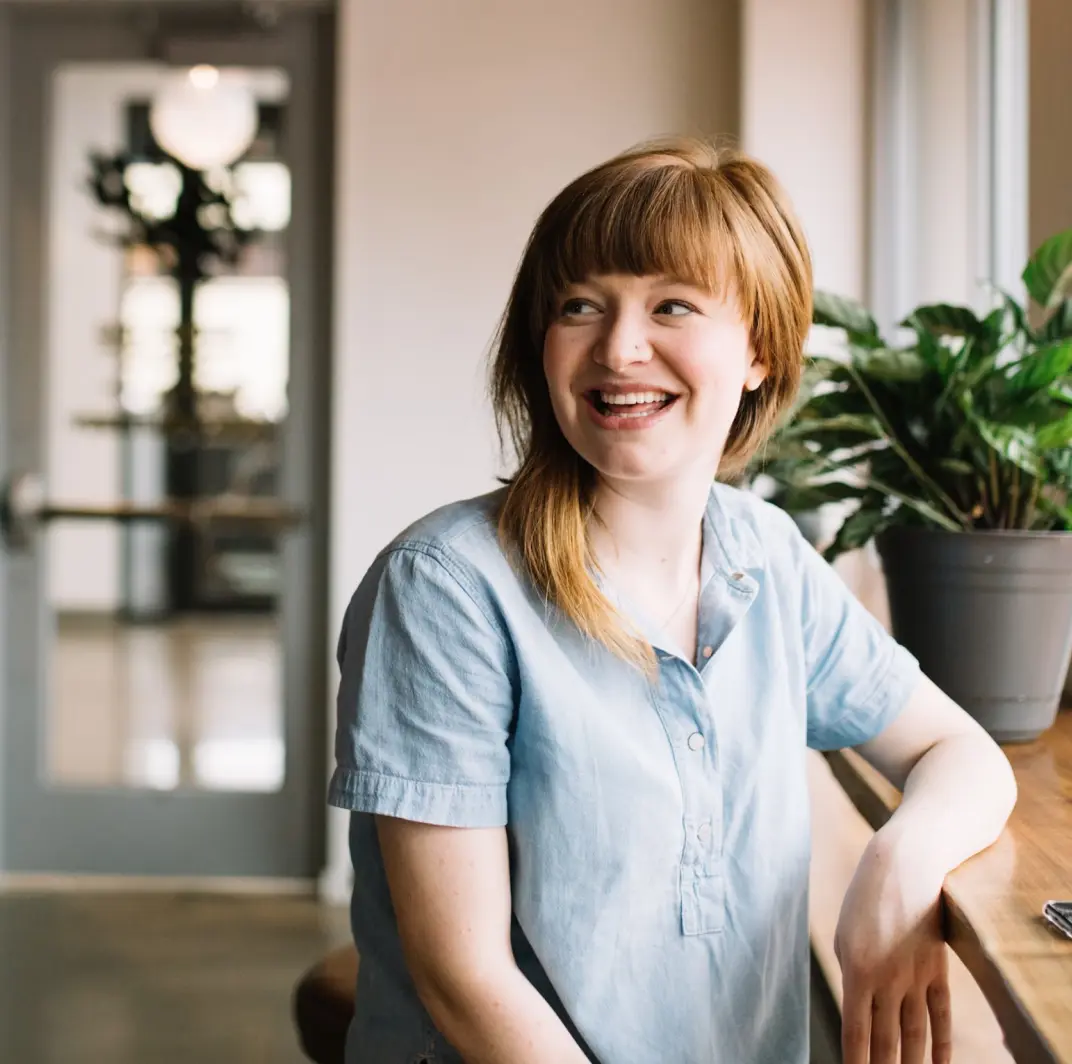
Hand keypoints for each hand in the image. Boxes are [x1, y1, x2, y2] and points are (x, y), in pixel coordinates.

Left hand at [833, 831, 952, 1063]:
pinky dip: (941, 1045)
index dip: (855, 1061)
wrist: (904, 867)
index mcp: (856, 970)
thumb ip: (851, 973)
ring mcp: (915, 977)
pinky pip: (940, 1015)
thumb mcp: (844, 935)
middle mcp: (887, 979)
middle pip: (886, 1041)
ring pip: (915, 1035)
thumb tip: (858, 1007)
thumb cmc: (864, 899)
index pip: (856, 1031)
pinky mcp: (937, 970)